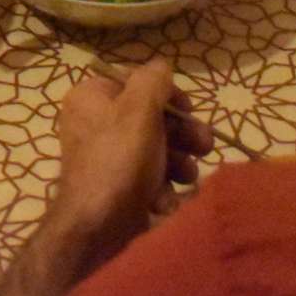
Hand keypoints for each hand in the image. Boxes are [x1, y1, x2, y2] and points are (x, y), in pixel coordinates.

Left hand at [46, 61, 209, 269]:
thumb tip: (161, 66)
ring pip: (155, 151)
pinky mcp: (118, 190)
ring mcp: (106, 159)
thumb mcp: (139, 109)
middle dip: (181, 134)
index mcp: (91, 98)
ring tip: (187, 176)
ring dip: (178, 163)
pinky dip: (162, 188)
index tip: (189, 110)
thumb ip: (153, 81)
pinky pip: (148, 180)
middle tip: (204, 145)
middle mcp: (94, 125)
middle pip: (150, 119)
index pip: (136, 82)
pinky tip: (165, 200)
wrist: (97, 229)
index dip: (167, 95)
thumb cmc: (118, 160)